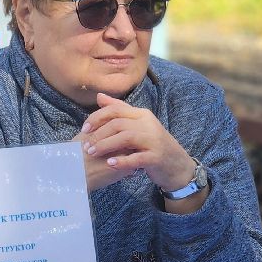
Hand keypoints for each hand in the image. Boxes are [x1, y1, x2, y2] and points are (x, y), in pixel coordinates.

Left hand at [75, 93, 197, 195]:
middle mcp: (149, 124)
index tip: (84, 129)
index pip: (116, 109)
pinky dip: (122, 161)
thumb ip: (119, 110)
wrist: (177, 165)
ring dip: (106, 145)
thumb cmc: (153, 144)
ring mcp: (154, 141)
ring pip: (126, 138)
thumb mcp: (138, 125)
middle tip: (86, 145)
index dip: (97, 117)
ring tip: (92, 153)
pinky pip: (137, 158)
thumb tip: (99, 96)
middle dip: (99, 134)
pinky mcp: (156, 157)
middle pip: (118, 123)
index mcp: (142, 114)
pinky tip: (110, 163)